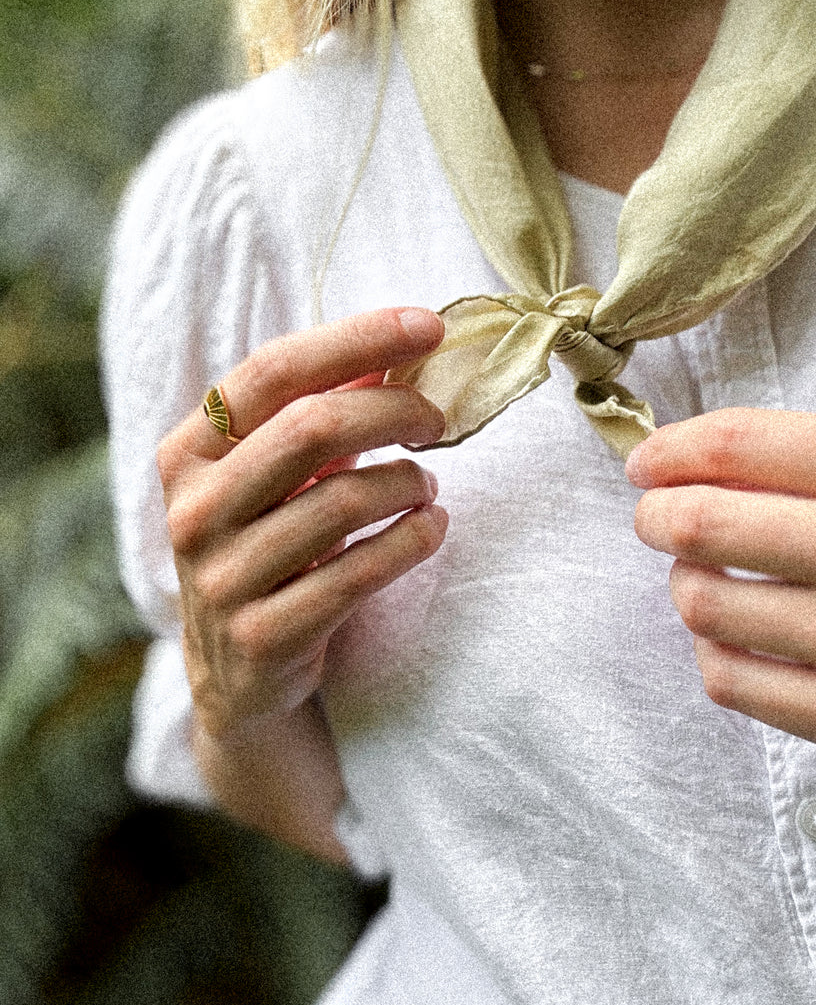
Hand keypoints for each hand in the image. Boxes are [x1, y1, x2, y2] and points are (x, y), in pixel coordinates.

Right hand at [157, 308, 447, 741]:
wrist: (238, 677)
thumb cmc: (270, 551)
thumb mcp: (277, 479)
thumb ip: (322, 412)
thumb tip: (399, 345)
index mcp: (189, 453)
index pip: (273, 371)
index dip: (356, 339)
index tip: (427, 327)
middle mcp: (195, 510)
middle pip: (313, 427)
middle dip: (394, 412)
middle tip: (437, 421)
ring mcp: (223, 578)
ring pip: (344, 501)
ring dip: (408, 482)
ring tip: (427, 486)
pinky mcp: (264, 634)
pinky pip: (360, 573)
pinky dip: (412, 540)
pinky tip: (431, 528)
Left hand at [627, 408, 815, 784]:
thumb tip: (696, 464)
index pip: (737, 443)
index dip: (668, 451)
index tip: (647, 464)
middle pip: (699, 522)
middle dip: (657, 517)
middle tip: (657, 521)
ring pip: (703, 604)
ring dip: (687, 586)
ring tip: (709, 581)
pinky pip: (731, 679)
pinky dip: (717, 651)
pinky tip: (740, 637)